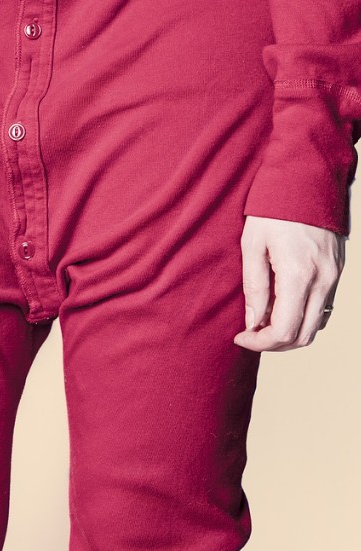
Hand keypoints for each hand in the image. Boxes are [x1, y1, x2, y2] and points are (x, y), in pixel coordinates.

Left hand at [234, 215, 346, 351]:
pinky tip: (281, 310)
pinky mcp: (338, 271)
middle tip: (248, 336)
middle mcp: (324, 280)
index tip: (239, 337)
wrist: (308, 178)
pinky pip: (324, 309)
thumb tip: (253, 322)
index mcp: (299, 275)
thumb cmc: (273, 209)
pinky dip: (303, 319)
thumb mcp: (252, 246)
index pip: (284, 330)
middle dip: (273, 344)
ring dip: (290, 334)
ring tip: (262, 324)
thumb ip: (254, 287)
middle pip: (303, 336)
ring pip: (316, 326)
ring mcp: (335, 276)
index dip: (259, 342)